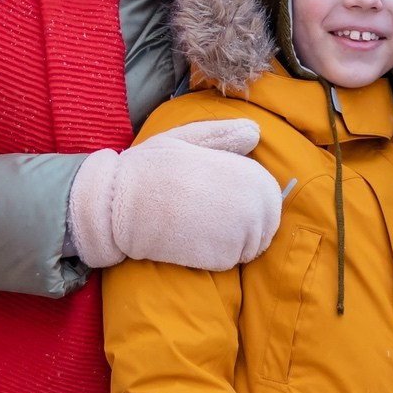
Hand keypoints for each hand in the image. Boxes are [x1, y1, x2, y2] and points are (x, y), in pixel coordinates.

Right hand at [66, 120, 281, 269]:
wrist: (120, 204)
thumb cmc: (152, 167)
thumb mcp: (188, 139)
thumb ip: (225, 136)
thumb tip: (255, 131)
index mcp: (252, 176)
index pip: (271, 198)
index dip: (248, 201)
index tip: (223, 198)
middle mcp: (254, 206)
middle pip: (264, 227)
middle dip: (243, 225)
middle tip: (206, 215)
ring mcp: (240, 234)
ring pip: (248, 247)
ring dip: (229, 241)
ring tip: (196, 224)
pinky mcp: (222, 259)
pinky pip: (229, 261)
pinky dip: (214, 255)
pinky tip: (191, 239)